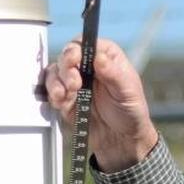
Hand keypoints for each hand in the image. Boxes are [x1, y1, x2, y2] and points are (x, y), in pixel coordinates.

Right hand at [45, 38, 158, 171]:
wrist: (121, 141)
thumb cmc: (131, 113)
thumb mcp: (128, 92)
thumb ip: (113, 74)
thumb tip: (99, 57)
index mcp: (106, 58)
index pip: (85, 43)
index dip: (77, 48)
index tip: (76, 59)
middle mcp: (89, 67)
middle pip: (66, 55)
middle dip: (66, 67)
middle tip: (74, 83)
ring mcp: (75, 82)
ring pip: (55, 72)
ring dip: (57, 82)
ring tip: (67, 94)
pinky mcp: (66, 99)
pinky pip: (52, 91)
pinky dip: (53, 95)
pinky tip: (62, 102)